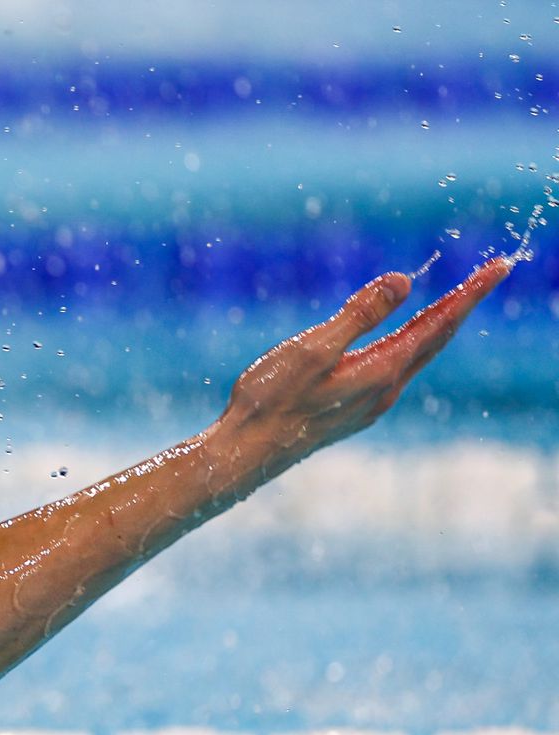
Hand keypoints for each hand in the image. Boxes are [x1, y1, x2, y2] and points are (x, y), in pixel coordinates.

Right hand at [220, 257, 512, 451]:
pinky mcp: (352, 412)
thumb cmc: (270, 400)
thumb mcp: (312, 349)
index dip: (470, 293)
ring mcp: (370, 404)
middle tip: (492, 274)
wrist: (245, 455)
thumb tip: (403, 280)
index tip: (501, 266)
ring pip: (418, 357)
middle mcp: (385, 390)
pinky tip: (404, 343)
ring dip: (440, 326)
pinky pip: (397, 370)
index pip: (438, 323)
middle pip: (436, 339)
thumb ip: (357, 315)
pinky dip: (413, 345)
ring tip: (456, 303)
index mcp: (380, 370)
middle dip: (463, 304)